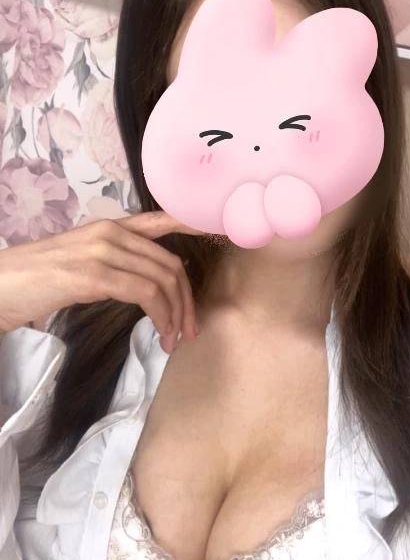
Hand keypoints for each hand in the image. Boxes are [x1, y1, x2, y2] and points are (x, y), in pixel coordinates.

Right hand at [0, 211, 203, 352]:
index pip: (163, 220)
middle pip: (170, 263)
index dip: (196, 225)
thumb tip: (145, 285)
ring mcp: (102, 251)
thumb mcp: (81, 261)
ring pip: (162, 280)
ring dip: (176, 314)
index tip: (222, 233)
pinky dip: (161, 317)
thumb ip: (114, 263)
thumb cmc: (36, 280)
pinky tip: (160, 334)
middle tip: (190, 329)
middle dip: (187, 299)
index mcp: (110, 227)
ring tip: (174, 339)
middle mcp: (110, 232)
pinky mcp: (94, 275)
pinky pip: (146, 294)